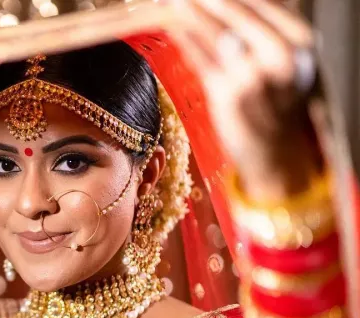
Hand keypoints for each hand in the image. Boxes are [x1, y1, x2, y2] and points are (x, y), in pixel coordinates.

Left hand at [171, 0, 318, 197]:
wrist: (277, 149)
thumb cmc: (278, 98)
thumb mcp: (287, 59)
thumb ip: (267, 27)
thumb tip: (229, 4)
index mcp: (298, 40)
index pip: (261, 2)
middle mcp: (279, 55)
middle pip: (236, 11)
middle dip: (206, 0)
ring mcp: (252, 76)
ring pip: (215, 32)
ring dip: (190, 12)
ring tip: (172, 0)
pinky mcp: (227, 94)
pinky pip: (200, 58)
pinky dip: (185, 38)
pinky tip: (173, 25)